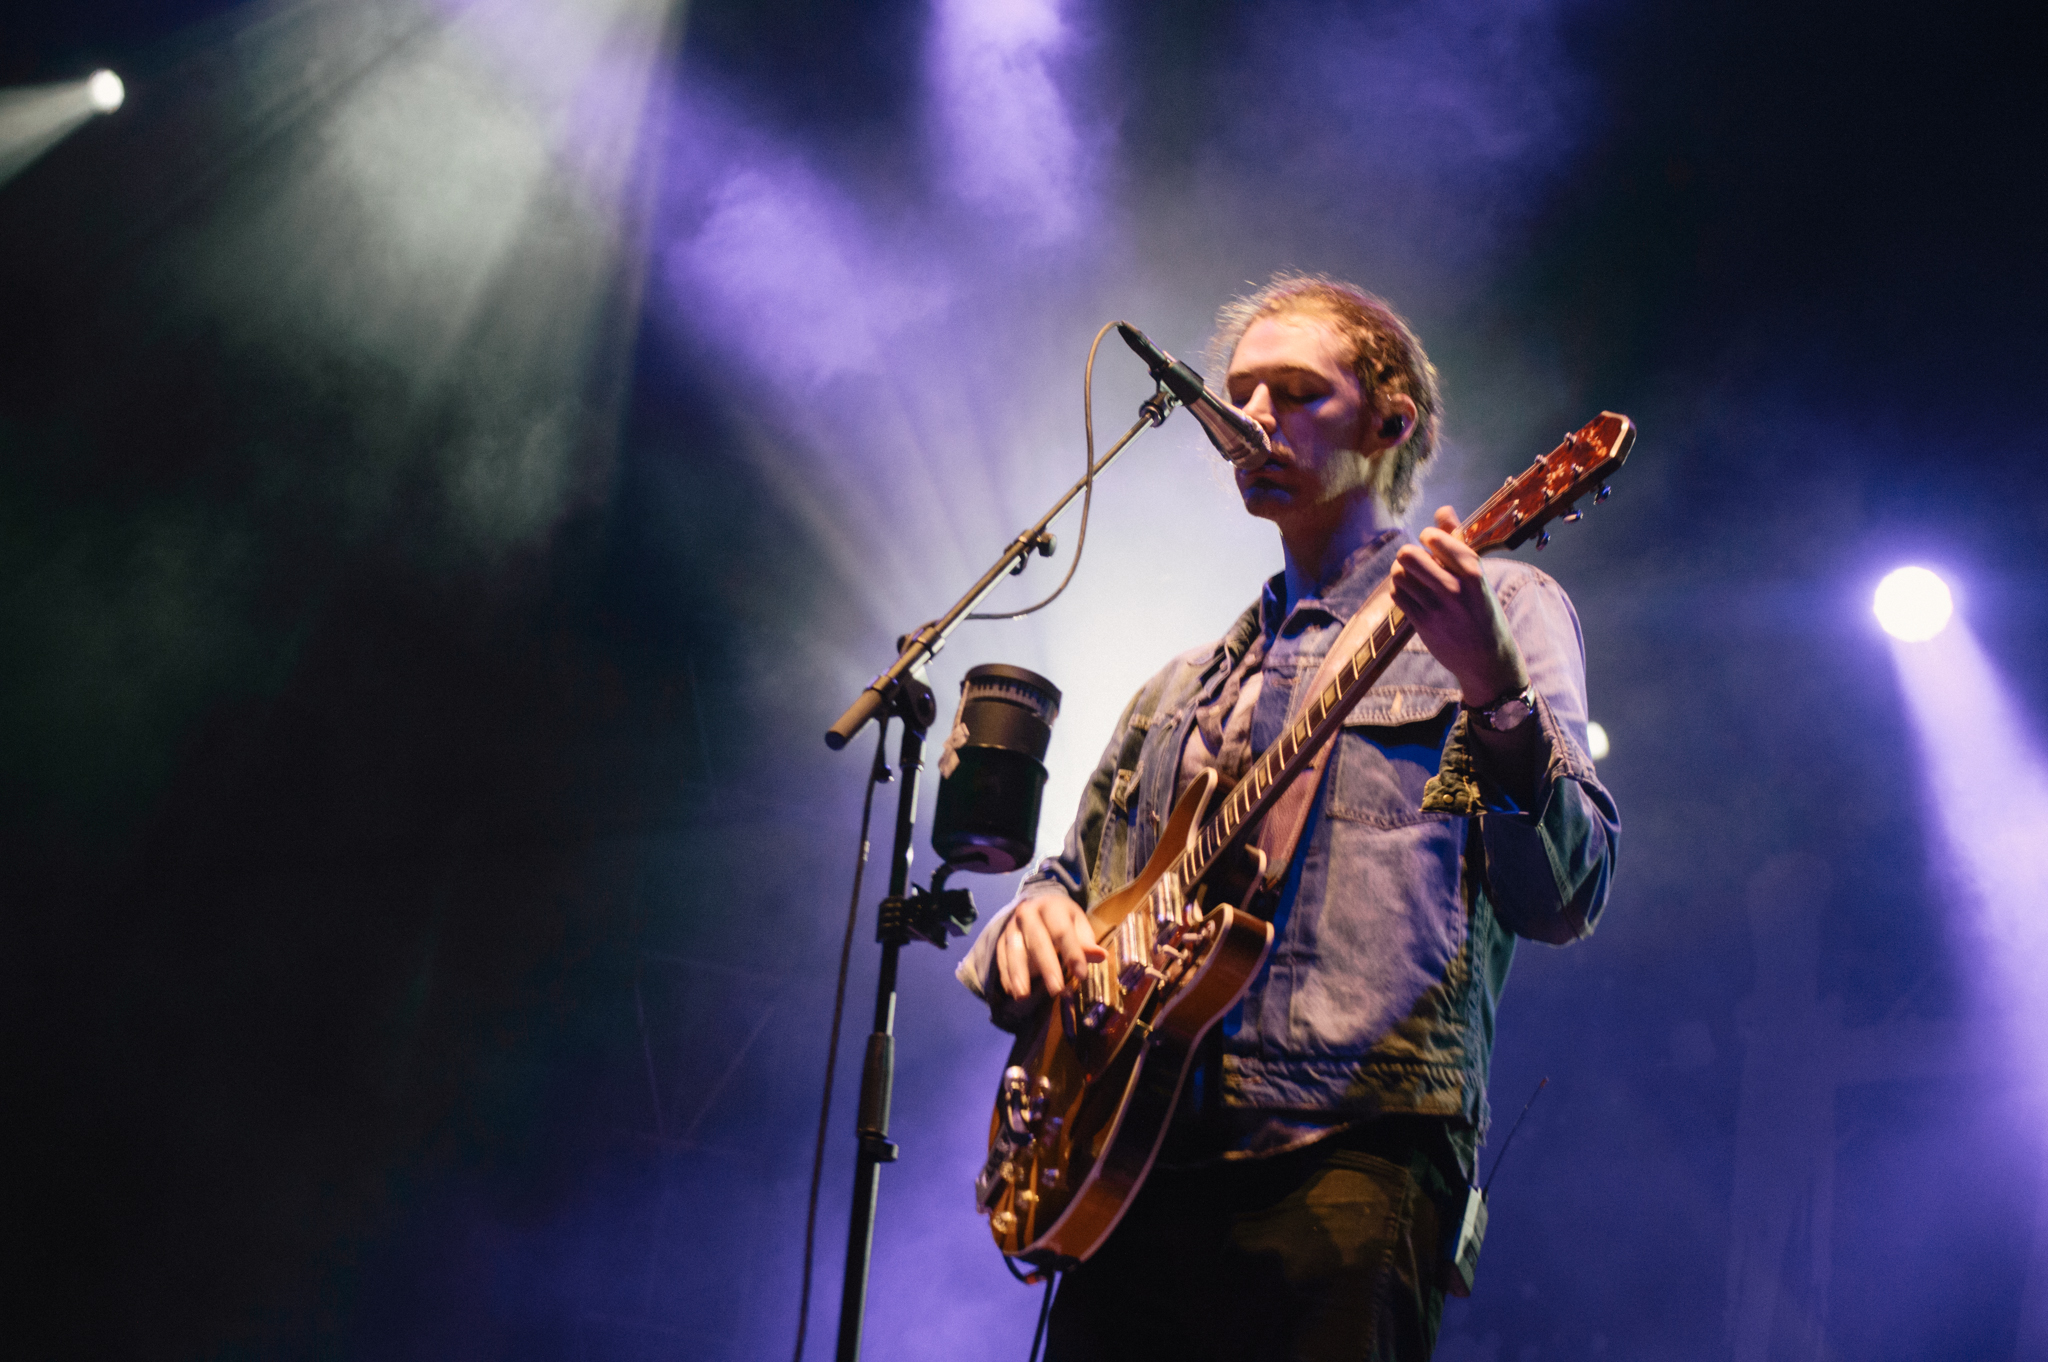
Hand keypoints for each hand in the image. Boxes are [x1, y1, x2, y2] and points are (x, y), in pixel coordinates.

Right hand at [996, 892, 1105, 1000]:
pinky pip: (1001, 957)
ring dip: (1018, 973)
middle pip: (1037, 940)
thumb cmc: (1061, 920)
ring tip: (1023, 995)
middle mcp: (1028, 912)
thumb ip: (1085, 941)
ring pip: (1014, 949)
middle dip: (1047, 966)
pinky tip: (1012, 991)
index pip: (1062, 930)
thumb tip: (1100, 956)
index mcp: (1051, 906)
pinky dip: (1006, 975)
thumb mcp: (1077, 924)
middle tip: (1056, 990)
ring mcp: (1012, 926)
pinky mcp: (1000, 939)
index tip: (1081, 975)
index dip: (1072, 953)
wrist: (1035, 905)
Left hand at [1390, 506, 1528, 705]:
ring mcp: (1436, 607)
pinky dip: (1400, 589)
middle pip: (1408, 554)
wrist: (1487, 659)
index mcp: (1473, 571)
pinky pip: (1397, 594)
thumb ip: (1458, 540)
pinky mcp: (1422, 623)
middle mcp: (1454, 588)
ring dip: (1403, 572)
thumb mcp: (1478, 575)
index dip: (1428, 537)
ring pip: (1399, 574)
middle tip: (1419, 562)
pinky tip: (1413, 593)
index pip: (1434, 538)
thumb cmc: (1483, 609)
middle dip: (1410, 554)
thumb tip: (1443, 510)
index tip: (1433, 544)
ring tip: (1415, 578)